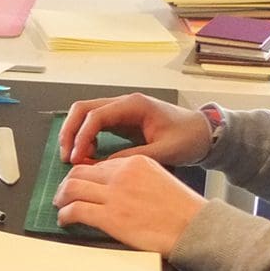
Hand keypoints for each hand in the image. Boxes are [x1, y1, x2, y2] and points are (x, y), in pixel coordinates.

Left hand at [53, 156, 204, 255]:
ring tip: (60, 206)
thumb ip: (136, 180)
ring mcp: (114, 195)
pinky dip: (65, 215)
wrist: (194, 228)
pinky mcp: (109, 217)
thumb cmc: (184, 211)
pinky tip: (65, 221)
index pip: (99, 164)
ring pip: (71, 188)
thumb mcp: (159, 181)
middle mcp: (122, 174)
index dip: (85, 176)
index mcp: (135, 162)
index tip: (80, 185)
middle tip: (63, 194)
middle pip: (79, 172)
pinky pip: (75, 211)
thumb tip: (116, 190)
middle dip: (66, 183)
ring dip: (61, 198)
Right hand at [58, 92, 210, 166]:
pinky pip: (93, 125)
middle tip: (66, 156)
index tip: (76, 158)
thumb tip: (105, 166)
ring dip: (74, 134)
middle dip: (69, 132)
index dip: (81, 136)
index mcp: (134, 105)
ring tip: (73, 158)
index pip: (96, 115)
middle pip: (83, 109)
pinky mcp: (120, 120)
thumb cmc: (188, 138)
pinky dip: (84, 138)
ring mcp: (120, 111)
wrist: (203, 133)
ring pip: (85, 115)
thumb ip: (135, 157)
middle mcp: (124, 103)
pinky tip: (87, 155)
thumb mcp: (164, 151)